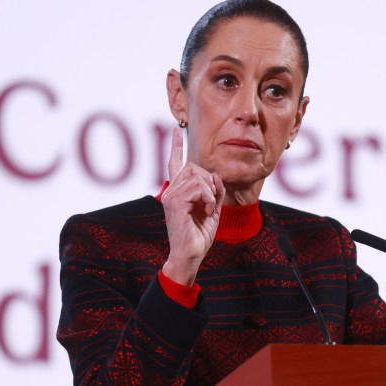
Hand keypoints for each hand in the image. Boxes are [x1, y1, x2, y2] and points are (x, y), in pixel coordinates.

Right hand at [161, 127, 224, 285]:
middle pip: (192, 166)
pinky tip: (207, 212)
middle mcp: (171, 191)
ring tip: (209, 209)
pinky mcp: (173, 202)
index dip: (176, 146)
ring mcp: (170, 196)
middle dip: (208, 180)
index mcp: (178, 192)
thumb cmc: (199, 235)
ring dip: (210, 192)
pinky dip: (208, 198)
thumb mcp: (213, 209)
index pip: (175, 164)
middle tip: (212, 201)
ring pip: (196, 176)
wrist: (191, 254)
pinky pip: (197, 187)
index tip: (176, 130)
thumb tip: (215, 174)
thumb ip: (215, 191)